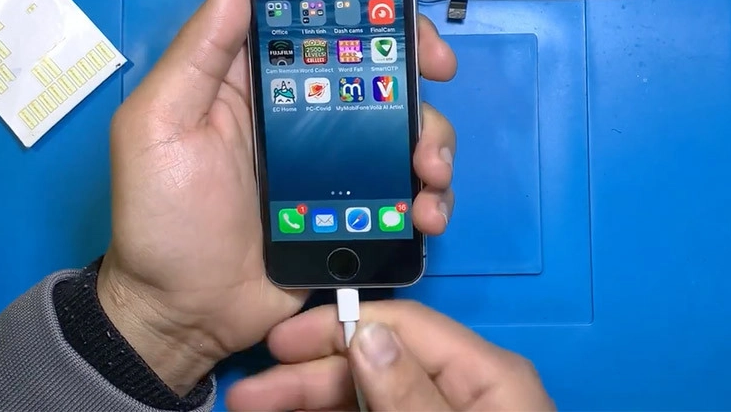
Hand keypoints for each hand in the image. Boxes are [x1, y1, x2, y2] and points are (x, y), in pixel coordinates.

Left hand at [95, 0, 457, 394]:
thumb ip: (200, 51)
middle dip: (409, 43)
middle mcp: (298, 100)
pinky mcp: (356, 198)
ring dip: (431, 129)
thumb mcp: (159, 127)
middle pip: (367, 46)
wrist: (185, 311)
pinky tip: (424, 207)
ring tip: (426, 167)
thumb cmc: (162, 220)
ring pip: (402, 112)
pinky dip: (429, 187)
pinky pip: (406, 178)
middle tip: (434, 64)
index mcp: (248, 72)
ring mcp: (332, 151)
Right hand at [226, 301, 554, 410]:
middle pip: (373, 366)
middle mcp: (458, 391)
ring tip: (252, 411)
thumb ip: (413, 397)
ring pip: (362, 400)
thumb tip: (368, 335)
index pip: (403, 326)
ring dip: (309, 405)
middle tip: (247, 398)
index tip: (279, 344)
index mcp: (484, 375)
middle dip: (308, 380)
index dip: (337, 327)